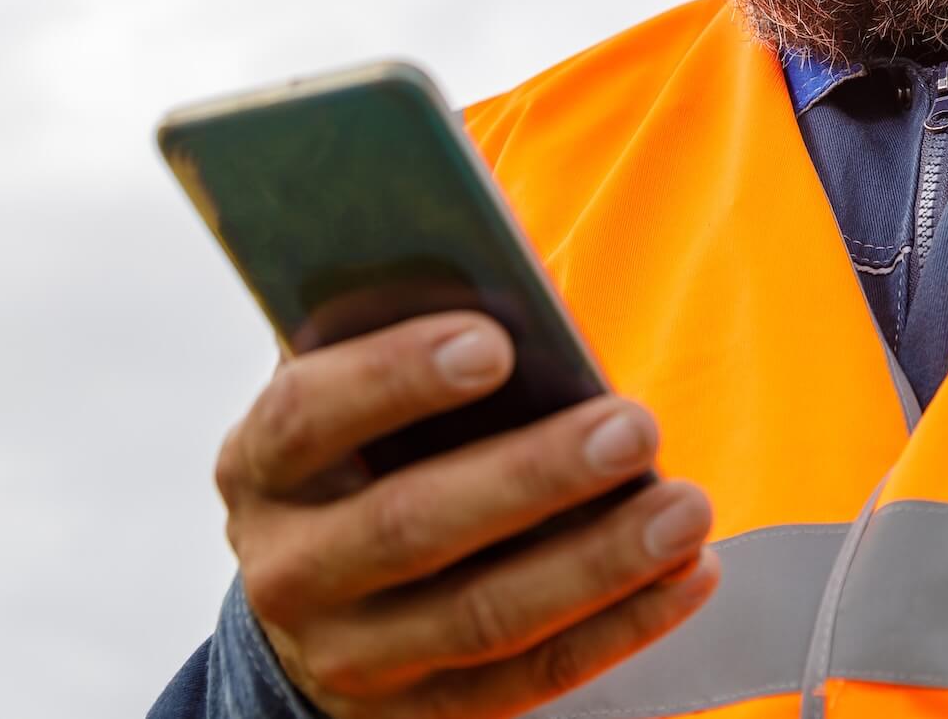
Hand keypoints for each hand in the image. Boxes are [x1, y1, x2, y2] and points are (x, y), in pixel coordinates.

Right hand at [216, 311, 718, 717]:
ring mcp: (350, 655)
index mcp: (261, 464)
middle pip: (411, 525)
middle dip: (533, 476)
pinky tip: (685, 576)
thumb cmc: (366, 452)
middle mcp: (288, 569)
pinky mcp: (416, 716)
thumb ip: (405, 337)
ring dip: (598, 562)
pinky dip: (618, 627)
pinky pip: (529, 677)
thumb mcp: (354, 392)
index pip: (309, 414)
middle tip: (635, 427)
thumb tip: (509, 272)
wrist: (314, 601)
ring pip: (482, 616)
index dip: (397, 376)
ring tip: (686, 509)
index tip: (497, 341)